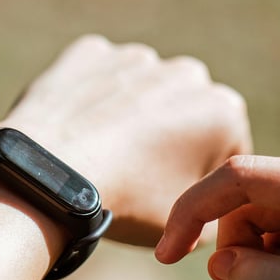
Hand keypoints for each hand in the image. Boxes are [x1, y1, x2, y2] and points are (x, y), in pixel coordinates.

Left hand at [0, 35, 251, 244]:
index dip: (205, 180)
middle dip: (175, 138)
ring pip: (144, 91)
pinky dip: (95, 98)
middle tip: (141, 177)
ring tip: (106, 155)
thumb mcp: (188, 226)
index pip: (228, 151)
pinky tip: (80, 131)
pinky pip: (101, 78)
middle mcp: (189, 74)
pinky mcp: (90, 52)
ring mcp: (137, 57)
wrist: (50, 178)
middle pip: (188, 114)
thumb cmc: (128, 203)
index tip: (178, 199)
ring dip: (135, 115)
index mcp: (225, 112)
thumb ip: (214, 211)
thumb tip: (209, 208)